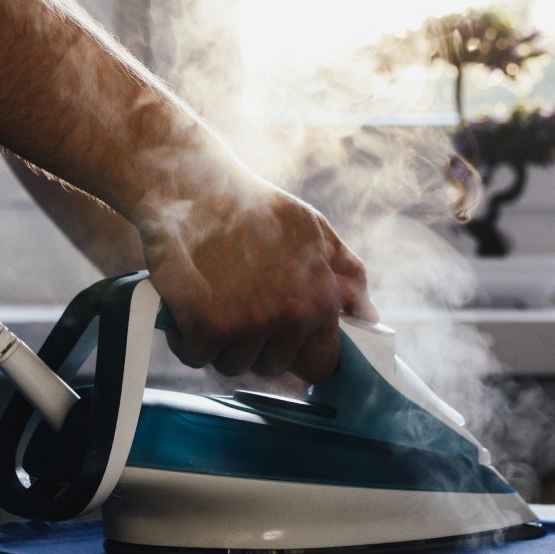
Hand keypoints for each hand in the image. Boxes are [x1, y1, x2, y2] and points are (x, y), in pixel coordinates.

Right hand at [138, 179, 375, 382]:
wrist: (193, 187)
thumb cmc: (251, 207)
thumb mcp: (313, 229)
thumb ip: (347, 274)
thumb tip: (369, 317)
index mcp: (320, 299)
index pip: (320, 363)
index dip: (296, 355)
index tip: (276, 342)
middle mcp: (290, 317)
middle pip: (270, 366)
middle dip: (251, 344)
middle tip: (233, 305)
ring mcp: (249, 324)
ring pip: (231, 364)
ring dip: (216, 343)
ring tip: (209, 301)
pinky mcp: (208, 327)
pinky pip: (195, 356)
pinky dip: (185, 339)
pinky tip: (185, 308)